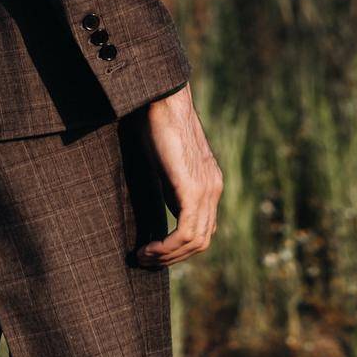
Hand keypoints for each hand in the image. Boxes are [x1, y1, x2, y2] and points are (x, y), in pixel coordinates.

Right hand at [133, 84, 222, 267]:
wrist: (162, 96)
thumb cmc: (156, 121)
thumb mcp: (164, 162)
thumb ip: (170, 185)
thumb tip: (163, 209)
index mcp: (209, 182)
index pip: (203, 228)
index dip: (179, 246)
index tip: (154, 250)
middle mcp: (214, 188)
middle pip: (202, 240)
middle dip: (173, 257)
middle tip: (145, 259)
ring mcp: (207, 189)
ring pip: (195, 241)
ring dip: (167, 257)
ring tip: (142, 257)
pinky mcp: (193, 188)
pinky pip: (185, 232)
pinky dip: (166, 248)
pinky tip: (147, 249)